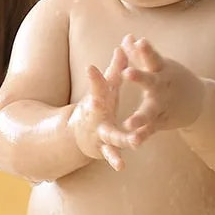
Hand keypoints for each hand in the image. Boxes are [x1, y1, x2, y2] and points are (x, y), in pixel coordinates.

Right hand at [68, 44, 131, 170]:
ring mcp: (99, 131)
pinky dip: (114, 159)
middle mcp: (96, 113)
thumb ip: (114, 71)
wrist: (78, 133)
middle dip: (100, 100)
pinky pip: (111, 154)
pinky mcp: (103, 147)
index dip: (95, 76)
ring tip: (136, 141)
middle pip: (99, 105)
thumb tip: (122, 48)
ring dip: (123, 138)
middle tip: (101, 95)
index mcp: (98, 97)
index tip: (90, 67)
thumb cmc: (98, 106)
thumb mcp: (105, 89)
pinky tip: (121, 166)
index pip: (98, 84)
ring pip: (112, 134)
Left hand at [118, 36, 205, 146]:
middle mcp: (163, 87)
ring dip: (140, 117)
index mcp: (161, 70)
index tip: (139, 41)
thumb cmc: (170, 78)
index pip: (153, 57)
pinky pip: (150, 129)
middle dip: (140, 77)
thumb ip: (140, 54)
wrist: (198, 101)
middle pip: (151, 81)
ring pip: (150, 111)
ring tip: (128, 123)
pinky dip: (142, 136)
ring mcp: (163, 105)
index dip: (146, 50)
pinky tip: (132, 142)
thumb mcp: (159, 65)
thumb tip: (127, 38)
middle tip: (127, 72)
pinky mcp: (161, 121)